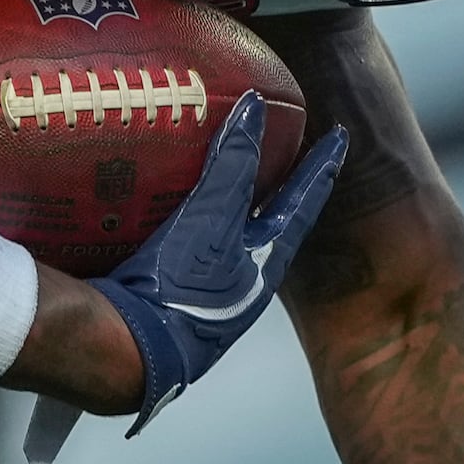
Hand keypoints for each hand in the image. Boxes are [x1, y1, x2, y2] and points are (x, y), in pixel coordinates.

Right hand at [89, 95, 346, 428]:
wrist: (124, 355)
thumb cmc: (179, 289)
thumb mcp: (212, 219)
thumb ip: (235, 164)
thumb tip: (255, 108)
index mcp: (264, 265)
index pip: (304, 204)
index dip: (321, 168)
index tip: (339, 138)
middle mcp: (240, 285)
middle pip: (266, 228)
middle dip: (272, 194)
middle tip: (280, 158)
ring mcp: (201, 299)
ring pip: (220, 244)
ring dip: (219, 213)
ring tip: (211, 182)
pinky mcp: (159, 305)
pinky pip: (175, 256)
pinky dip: (170, 230)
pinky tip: (147, 218)